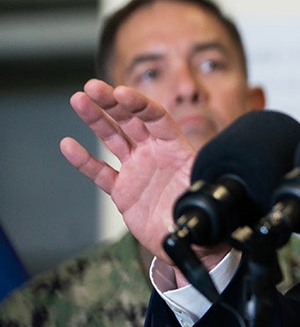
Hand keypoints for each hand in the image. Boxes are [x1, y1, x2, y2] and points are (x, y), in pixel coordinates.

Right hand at [59, 79, 196, 263]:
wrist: (190, 240)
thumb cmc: (202, 212)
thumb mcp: (203, 191)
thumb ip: (195, 179)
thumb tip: (193, 175)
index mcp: (176, 149)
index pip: (156, 118)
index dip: (139, 104)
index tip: (121, 93)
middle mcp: (155, 154)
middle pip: (131, 121)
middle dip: (112, 102)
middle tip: (92, 86)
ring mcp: (137, 170)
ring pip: (113, 139)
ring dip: (96, 120)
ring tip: (79, 100)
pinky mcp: (123, 190)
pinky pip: (100, 172)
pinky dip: (84, 160)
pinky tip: (68, 145)